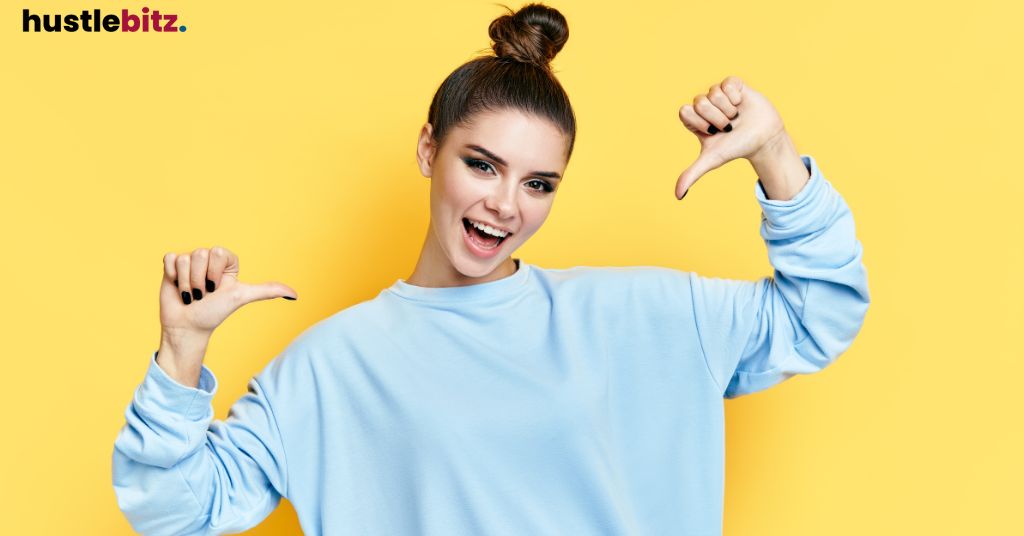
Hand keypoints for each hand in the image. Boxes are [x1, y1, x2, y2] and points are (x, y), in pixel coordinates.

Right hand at [160, 246, 297, 336]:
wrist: (189, 326)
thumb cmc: (215, 312)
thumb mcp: (242, 297)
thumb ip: (267, 291)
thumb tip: (296, 295)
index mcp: (226, 262)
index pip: (218, 252)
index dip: (216, 273)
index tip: (218, 289)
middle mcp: (208, 259)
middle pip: (201, 253)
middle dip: (201, 280)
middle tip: (204, 293)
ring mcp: (190, 262)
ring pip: (186, 258)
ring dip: (187, 282)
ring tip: (191, 294)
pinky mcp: (172, 265)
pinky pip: (171, 258)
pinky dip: (173, 277)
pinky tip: (178, 287)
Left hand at [675, 76, 786, 199]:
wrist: (763, 140)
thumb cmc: (736, 148)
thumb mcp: (712, 160)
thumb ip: (692, 174)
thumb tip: (677, 196)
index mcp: (695, 119)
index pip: (685, 111)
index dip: (700, 122)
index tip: (712, 132)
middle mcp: (705, 105)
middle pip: (699, 102)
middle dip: (716, 118)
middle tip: (727, 127)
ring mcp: (718, 94)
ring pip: (714, 92)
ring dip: (727, 109)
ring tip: (736, 117)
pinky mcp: (733, 85)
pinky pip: (727, 83)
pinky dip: (735, 97)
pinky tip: (741, 104)